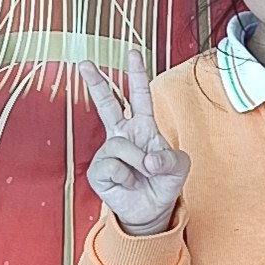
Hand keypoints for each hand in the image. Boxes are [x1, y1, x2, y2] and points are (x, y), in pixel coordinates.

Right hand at [81, 51, 189, 235]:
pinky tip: (126, 183)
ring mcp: (108, 151)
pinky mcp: (98, 170)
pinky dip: (124, 176)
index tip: (133, 54)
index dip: (136, 75)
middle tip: (85, 63)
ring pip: (121, 147)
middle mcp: (123, 134)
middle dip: (96, 83)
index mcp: (144, 127)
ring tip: (142, 174)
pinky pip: (112, 166)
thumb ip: (170, 160)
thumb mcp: (179, 168)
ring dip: (137, 163)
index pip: (139, 96)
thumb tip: (148, 161)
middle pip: (107, 104)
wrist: (151, 210)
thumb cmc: (164, 183)